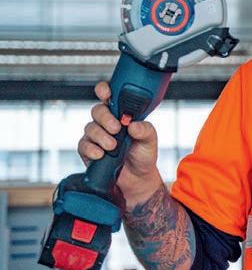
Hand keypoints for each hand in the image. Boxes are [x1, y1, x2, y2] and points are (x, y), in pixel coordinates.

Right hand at [77, 81, 159, 197]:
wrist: (138, 179)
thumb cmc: (143, 155)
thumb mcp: (150, 140)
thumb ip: (145, 130)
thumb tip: (134, 125)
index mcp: (122, 115)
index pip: (110, 97)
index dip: (105, 90)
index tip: (106, 93)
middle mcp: (107, 123)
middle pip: (97, 110)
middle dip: (105, 118)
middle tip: (116, 128)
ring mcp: (97, 136)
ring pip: (90, 127)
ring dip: (101, 136)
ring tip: (113, 146)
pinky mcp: (88, 150)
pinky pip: (83, 145)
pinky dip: (91, 149)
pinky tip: (100, 154)